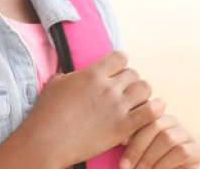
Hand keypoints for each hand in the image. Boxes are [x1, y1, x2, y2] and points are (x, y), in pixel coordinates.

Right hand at [22, 50, 164, 167]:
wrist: (46, 142)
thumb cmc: (46, 114)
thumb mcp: (56, 83)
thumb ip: (71, 73)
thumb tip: (76, 71)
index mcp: (93, 74)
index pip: (120, 57)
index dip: (120, 64)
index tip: (116, 72)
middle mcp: (108, 87)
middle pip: (134, 74)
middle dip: (129, 81)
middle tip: (123, 92)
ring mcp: (117, 107)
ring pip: (145, 89)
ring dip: (141, 94)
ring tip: (134, 102)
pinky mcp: (123, 127)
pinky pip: (150, 112)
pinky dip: (153, 109)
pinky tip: (148, 112)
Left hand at [118, 114, 199, 168]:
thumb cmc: (144, 164)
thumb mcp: (135, 151)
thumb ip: (131, 141)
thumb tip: (122, 137)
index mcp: (155, 117)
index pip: (145, 116)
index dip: (133, 130)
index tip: (121, 143)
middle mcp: (172, 122)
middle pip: (156, 125)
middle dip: (138, 148)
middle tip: (126, 167)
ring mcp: (185, 135)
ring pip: (168, 138)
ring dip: (150, 158)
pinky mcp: (196, 150)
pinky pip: (181, 151)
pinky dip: (165, 164)